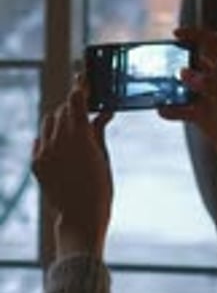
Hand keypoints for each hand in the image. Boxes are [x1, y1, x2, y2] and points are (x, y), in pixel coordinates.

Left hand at [32, 79, 113, 257]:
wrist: (80, 218)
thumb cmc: (99, 190)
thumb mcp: (104, 158)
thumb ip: (99, 131)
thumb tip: (104, 112)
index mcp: (79, 137)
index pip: (76, 100)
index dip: (80, 85)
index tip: (83, 75)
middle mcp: (58, 141)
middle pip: (63, 110)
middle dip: (73, 107)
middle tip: (84, 108)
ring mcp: (44, 152)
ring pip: (49, 123)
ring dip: (61, 121)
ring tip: (73, 133)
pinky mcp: (36, 163)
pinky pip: (40, 141)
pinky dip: (50, 139)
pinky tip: (62, 149)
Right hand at [158, 27, 216, 211]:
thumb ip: (206, 85)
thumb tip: (182, 72)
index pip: (211, 43)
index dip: (194, 34)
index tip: (174, 35)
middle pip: (194, 62)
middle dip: (176, 60)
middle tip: (157, 64)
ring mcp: (211, 100)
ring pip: (186, 87)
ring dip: (171, 87)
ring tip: (155, 88)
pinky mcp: (205, 118)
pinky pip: (185, 109)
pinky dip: (173, 109)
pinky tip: (161, 111)